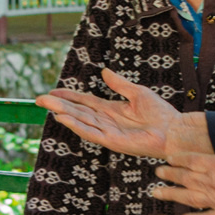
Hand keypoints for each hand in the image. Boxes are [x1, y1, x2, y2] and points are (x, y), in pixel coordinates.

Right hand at [38, 69, 210, 158]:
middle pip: (78, 111)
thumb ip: (119, 84)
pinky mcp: (112, 142)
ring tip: (47, 105)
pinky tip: (64, 118)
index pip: (85, 102)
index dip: (69, 96)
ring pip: (80, 121)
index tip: (53, 91)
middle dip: (59, 104)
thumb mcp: (137, 92)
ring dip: (63, 113)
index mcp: (111, 110)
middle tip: (39, 98)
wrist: (174, 130)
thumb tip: (103, 72)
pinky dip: (77, 126)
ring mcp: (108, 132)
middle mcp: (106, 121)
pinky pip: (91, 133)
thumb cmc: (160, 114)